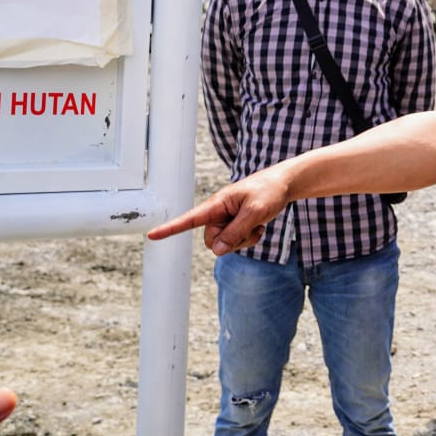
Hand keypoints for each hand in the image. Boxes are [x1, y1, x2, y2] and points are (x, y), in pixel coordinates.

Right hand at [147, 166, 290, 254]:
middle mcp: (217, 213)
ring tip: (256, 224)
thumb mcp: (255, 211)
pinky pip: (235, 244)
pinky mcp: (235, 226)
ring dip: (242, 241)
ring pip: (224, 245)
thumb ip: (236, 231)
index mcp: (217, 204)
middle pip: (212, 241)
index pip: (189, 219)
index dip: (170, 228)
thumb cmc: (269, 191)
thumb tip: (217, 250)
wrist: (283, 185)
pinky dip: (248, 240)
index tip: (152, 235)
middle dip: (232, 241)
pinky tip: (259, 228)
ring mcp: (226, 221)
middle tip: (251, 227)